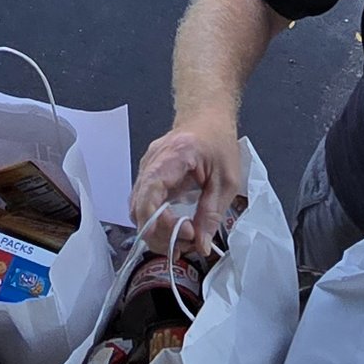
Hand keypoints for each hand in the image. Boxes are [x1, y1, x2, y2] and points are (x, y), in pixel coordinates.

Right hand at [128, 120, 244, 256]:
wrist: (207, 117)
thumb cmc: (219, 143)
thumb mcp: (226, 181)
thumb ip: (211, 214)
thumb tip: (201, 246)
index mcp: (172, 158)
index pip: (148, 196)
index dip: (160, 224)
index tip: (187, 235)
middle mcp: (151, 163)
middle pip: (138, 208)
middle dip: (158, 234)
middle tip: (185, 245)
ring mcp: (146, 169)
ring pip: (137, 210)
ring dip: (156, 231)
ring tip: (181, 241)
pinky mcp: (149, 177)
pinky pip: (144, 204)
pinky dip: (155, 222)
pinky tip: (173, 231)